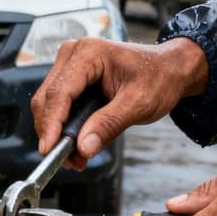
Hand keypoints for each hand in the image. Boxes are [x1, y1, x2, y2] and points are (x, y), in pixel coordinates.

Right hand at [30, 37, 207, 168]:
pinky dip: (63, 127)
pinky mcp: (71, 77)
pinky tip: (77, 145)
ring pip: (48, 104)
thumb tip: (83, 147)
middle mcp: (73, 54)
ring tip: (77, 158)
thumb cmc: (158, 77)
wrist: (168, 68)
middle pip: (47, 99)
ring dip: (57, 133)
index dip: (51, 124)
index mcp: (89, 54)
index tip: (49, 150)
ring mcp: (70, 64)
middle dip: (53, 133)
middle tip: (70, 161)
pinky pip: (58, 105)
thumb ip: (109, 124)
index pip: (60, 92)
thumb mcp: (139, 104)